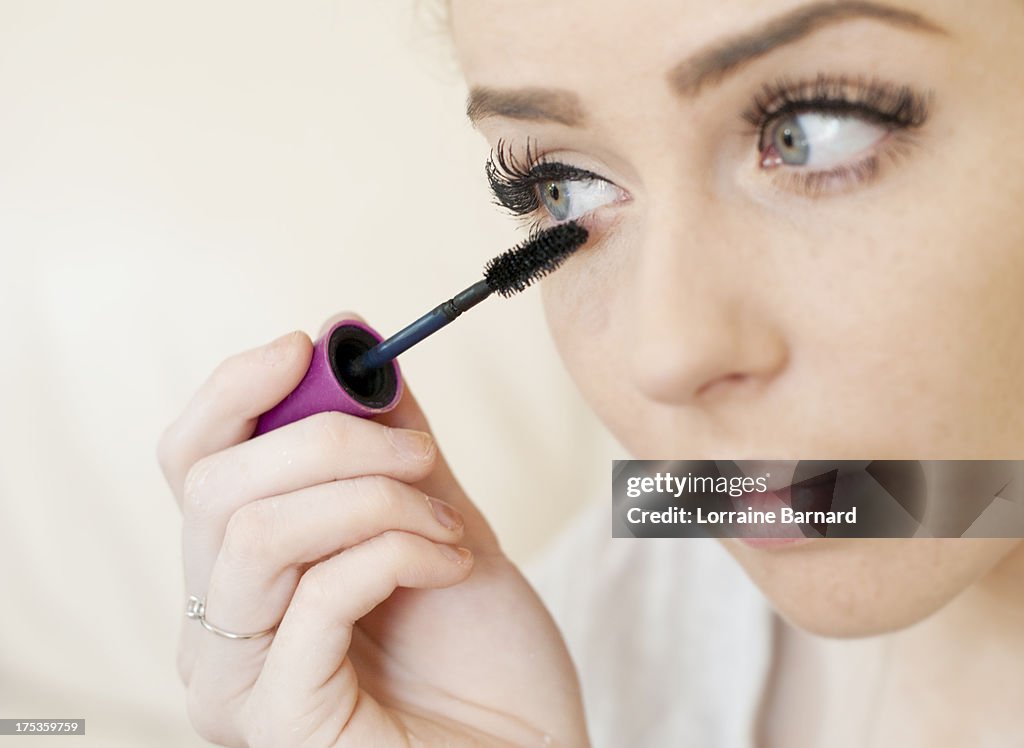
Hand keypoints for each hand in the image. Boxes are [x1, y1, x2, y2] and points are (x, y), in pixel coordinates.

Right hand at [156, 314, 587, 746]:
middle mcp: (216, 628)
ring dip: (371, 499)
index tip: (304, 347)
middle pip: (216, 486)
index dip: (235, 393)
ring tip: (444, 522)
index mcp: (240, 574)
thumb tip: (347, 339)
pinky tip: (450, 565)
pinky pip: (321, 592)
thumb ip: (386, 439)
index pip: (192, 465)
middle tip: (419, 453)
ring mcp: (238, 681)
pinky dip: (397, 552)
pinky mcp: (278, 720)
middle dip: (331, 441)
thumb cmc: (482, 649)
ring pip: (257, 532)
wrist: (529, 745)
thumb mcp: (435, 515)